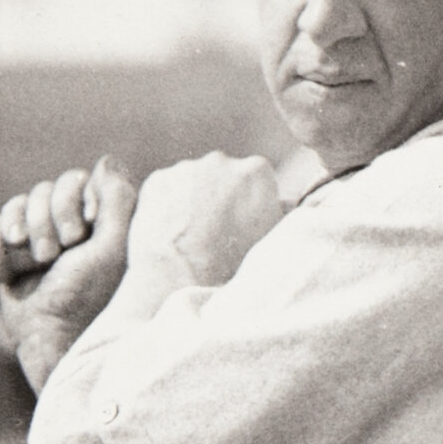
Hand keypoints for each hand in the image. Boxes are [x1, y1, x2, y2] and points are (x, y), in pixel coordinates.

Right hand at [0, 160, 136, 352]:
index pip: (72, 182)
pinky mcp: (9, 258)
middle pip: (41, 191)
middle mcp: (66, 229)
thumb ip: (117, 200)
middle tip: (53, 256)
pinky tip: (6, 275)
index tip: (78, 236)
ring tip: (34, 263)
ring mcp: (36, 242)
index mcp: (95, 224)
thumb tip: (106, 160)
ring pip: (15, 206)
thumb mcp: (113, 248)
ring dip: (21, 233)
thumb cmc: (91, 298)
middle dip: (44, 222)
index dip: (69, 203)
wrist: (53, 340)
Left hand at [125, 152, 283, 291]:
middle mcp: (222, 161)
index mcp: (257, 172)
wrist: (182, 282)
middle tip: (219, 235)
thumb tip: (284, 205)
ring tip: (194, 239)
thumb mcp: (271, 242)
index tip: (245, 226)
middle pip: (224, 176)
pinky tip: (173, 234)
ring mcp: (186, 168)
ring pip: (194, 182)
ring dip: (195, 202)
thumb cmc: (233, 269)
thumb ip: (280, 215)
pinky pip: (167, 190)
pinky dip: (169, 207)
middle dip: (222, 198)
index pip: (257, 181)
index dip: (251, 205)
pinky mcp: (158, 180)